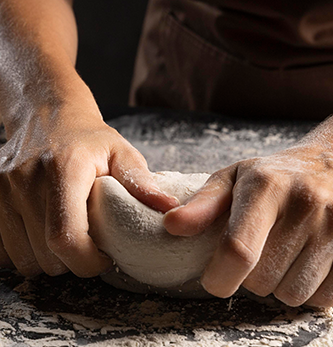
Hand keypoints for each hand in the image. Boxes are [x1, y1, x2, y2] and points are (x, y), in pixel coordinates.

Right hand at [0, 98, 177, 277]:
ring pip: (23, 259)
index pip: (65, 237)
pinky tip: (45, 234)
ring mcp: (2, 191)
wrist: (48, 117)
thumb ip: (141, 181)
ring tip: (70, 236)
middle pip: (45, 255)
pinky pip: (3, 250)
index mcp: (64, 171)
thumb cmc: (89, 139)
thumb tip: (169, 208)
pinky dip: (27, 252)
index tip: (104, 258)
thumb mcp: (121, 152)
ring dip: (50, 259)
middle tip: (90, 244)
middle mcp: (25, 182)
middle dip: (73, 262)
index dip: (86, 261)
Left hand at [164, 143, 332, 306]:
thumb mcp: (233, 180)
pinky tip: (303, 260)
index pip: (238, 250)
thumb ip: (202, 205)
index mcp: (266, 187)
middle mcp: (305, 205)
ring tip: (280, 253)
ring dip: (278, 283)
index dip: (220, 277)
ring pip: (292, 294)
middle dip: (249, 276)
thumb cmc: (272, 176)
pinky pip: (322, 297)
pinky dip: (306, 288)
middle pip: (262, 279)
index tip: (214, 279)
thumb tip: (171, 225)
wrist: (328, 166)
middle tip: (255, 251)